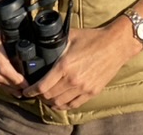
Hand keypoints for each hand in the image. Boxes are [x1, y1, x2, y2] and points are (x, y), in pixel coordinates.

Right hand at [0, 0, 27, 96]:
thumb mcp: (11, 16)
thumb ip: (19, 31)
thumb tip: (35, 45)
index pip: (4, 68)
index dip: (16, 79)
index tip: (27, 85)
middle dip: (12, 86)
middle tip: (26, 92)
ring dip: (4, 84)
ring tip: (18, 91)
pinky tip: (6, 80)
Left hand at [23, 20, 140, 110]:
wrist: (116, 45)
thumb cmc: (93, 38)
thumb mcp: (71, 36)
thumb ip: (56, 42)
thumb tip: (42, 41)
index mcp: (64, 66)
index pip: (42, 86)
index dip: (31, 91)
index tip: (26, 91)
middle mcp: (72, 80)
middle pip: (49, 96)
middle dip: (39, 96)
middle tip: (36, 92)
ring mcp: (83, 88)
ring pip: (59, 103)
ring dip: (50, 102)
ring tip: (47, 97)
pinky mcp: (92, 92)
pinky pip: (73, 105)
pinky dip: (64, 106)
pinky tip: (60, 102)